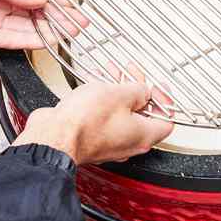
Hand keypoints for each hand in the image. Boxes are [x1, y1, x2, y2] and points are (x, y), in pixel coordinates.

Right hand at [14, 77, 174, 165]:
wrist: (53, 136)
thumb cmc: (84, 122)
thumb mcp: (119, 93)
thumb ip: (137, 90)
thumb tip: (142, 90)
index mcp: (143, 135)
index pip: (167, 121)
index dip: (164, 101)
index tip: (157, 87)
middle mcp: (128, 144)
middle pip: (143, 116)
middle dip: (137, 91)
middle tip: (130, 76)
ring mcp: (109, 144)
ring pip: (121, 116)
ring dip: (118, 94)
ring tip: (109, 75)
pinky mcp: (91, 140)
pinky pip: (103, 119)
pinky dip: (102, 102)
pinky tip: (94, 87)